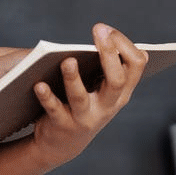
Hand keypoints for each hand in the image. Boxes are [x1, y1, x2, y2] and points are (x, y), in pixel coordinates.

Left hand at [29, 23, 147, 168]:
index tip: (106, 28)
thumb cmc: (85, 106)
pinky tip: (39, 84)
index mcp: (121, 92)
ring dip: (73, 79)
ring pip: (81, 97)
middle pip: (116, 80)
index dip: (123, 44)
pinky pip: (55, 110)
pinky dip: (47, 97)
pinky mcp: (63, 125)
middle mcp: (108, 106)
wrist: (63, 145)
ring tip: (67, 61)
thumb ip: (116, 69)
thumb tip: (131, 44)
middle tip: (98, 29)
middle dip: (109, 53)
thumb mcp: (105, 91)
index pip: (136, 65)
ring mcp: (85, 118)